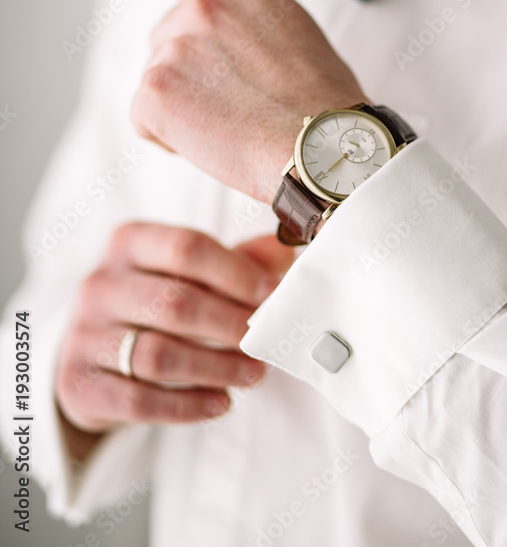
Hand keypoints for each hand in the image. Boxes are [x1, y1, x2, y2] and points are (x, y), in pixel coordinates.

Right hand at [56, 223, 293, 441]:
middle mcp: (99, 284)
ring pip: (159, 355)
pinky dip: (188, 405)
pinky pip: (139, 401)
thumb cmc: (154, 303)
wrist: (92, 354)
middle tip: (265, 342)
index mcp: (128, 242)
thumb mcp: (187, 272)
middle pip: (176, 303)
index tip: (272, 295)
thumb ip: (237, 260)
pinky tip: (221, 402)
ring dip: (216, 368)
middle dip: (231, 326)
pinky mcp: (78, 384)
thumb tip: (285, 253)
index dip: (236, 272)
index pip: (187, 247)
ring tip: (253, 374)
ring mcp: (82, 335)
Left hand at [131, 0, 367, 202]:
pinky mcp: (157, 88)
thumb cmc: (324, 102)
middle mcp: (204, 4)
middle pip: (166, 37)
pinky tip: (209, 145)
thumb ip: (255, 20)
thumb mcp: (298, 29)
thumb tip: (232, 37)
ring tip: (229, 127)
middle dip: (188, 71)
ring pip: (156, 78)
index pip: (193, 0)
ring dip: (181, 105)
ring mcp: (176, 45)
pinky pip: (142, 117)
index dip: (206, 43)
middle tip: (231, 105)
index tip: (227, 69)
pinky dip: (166, 137)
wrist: (322, 147)